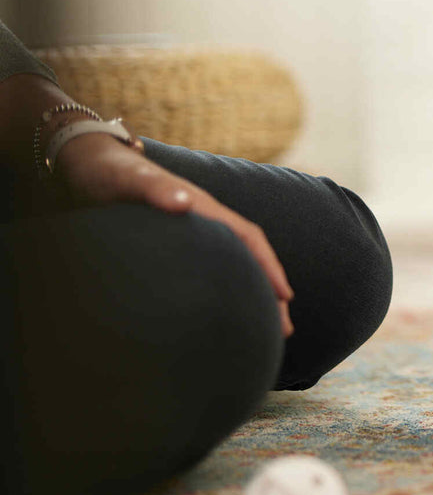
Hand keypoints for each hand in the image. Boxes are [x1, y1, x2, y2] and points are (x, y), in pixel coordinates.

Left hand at [54, 133, 294, 335]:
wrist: (85, 163)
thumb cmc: (109, 172)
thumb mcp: (131, 179)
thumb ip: (156, 189)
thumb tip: (186, 203)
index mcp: (202, 207)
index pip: (249, 238)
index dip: (269, 266)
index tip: (285, 297)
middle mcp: (203, 219)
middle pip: (248, 257)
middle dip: (270, 291)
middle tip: (285, 331)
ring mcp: (190, 231)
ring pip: (232, 265)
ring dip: (251, 295)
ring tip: (261, 330)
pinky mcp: (173, 243)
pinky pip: (211, 269)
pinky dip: (225, 291)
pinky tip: (220, 312)